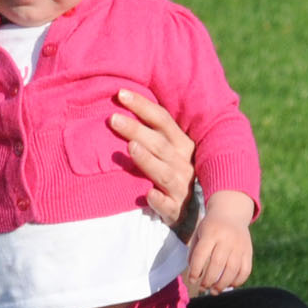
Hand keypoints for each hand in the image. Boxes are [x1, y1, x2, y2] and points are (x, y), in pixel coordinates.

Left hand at [109, 89, 196, 236]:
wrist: (194, 213)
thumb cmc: (173, 173)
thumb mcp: (169, 150)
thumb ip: (152, 132)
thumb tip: (122, 102)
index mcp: (182, 144)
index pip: (162, 120)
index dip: (143, 106)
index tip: (120, 94)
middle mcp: (184, 163)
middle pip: (159, 143)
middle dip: (137, 130)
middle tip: (113, 118)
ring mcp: (180, 187)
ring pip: (164, 172)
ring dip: (148, 160)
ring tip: (130, 147)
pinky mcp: (175, 210)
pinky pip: (168, 205)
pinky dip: (159, 200)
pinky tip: (148, 195)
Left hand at [184, 191, 253, 292]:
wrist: (231, 215)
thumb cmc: (210, 228)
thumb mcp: (199, 234)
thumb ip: (194, 252)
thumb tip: (194, 275)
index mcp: (211, 233)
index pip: (201, 254)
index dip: (195, 270)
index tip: (192, 280)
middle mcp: (227, 239)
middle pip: (218, 264)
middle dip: (208, 280)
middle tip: (202, 288)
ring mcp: (240, 246)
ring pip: (233, 269)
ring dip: (222, 284)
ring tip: (214, 291)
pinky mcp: (249, 252)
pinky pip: (246, 270)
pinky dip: (238, 281)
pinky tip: (229, 285)